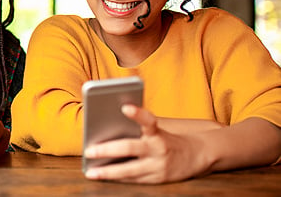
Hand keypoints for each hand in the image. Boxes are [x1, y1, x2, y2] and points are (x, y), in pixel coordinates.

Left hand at [84, 105, 209, 183]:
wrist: (197, 155)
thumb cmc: (166, 137)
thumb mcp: (157, 128)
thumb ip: (136, 127)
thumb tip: (104, 125)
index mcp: (158, 132)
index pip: (148, 120)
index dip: (137, 113)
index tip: (125, 106)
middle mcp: (159, 148)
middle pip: (130, 148)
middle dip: (107, 149)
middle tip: (89, 150)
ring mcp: (158, 166)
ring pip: (129, 170)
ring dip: (108, 172)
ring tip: (90, 172)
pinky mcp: (157, 180)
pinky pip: (133, 180)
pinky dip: (117, 178)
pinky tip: (102, 176)